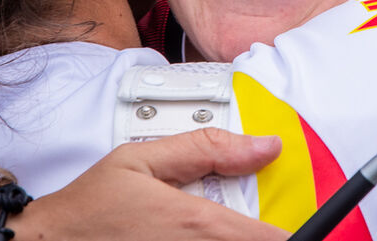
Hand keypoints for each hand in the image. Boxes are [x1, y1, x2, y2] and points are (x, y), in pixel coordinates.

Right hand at [7, 127, 286, 239]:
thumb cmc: (87, 211)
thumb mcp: (142, 160)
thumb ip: (207, 149)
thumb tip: (263, 146)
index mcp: (196, 224)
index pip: (273, 238)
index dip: (288, 229)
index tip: (288, 220)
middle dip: (260, 234)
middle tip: (246, 222)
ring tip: (214, 227)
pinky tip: (190, 237)